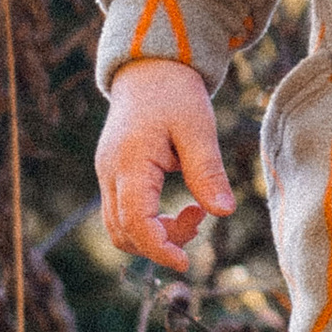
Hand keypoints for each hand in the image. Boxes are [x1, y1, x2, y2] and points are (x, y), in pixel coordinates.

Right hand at [96, 61, 235, 273]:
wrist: (148, 67)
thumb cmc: (174, 93)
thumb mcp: (198, 128)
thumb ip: (207, 172)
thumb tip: (223, 212)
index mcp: (129, 163)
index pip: (135, 223)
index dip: (159, 249)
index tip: (185, 263)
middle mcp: (110, 173)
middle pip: (124, 233)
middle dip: (162, 242)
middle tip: (199, 219)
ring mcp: (107, 174)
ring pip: (121, 227)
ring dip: (156, 233)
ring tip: (194, 212)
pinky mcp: (114, 174)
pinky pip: (124, 212)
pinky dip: (150, 220)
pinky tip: (179, 206)